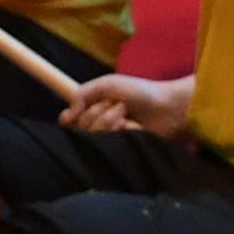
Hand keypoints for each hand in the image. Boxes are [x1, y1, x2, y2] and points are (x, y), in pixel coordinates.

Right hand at [62, 71, 192, 138]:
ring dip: (109, 119)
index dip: (69, 119)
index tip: (70, 116)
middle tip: (117, 104)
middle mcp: (101, 124)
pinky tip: (132, 126)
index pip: (70, 121)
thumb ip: (83, 94)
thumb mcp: (108, 84)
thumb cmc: (140, 91)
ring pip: (95, 134)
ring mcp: (112, 138)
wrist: (168, 106)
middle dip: (98, 112)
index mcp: (95, 109)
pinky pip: (111, 142)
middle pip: (82, 126)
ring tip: (126, 113)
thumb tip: (65, 117)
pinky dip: (121, 130)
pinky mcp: (123, 149)